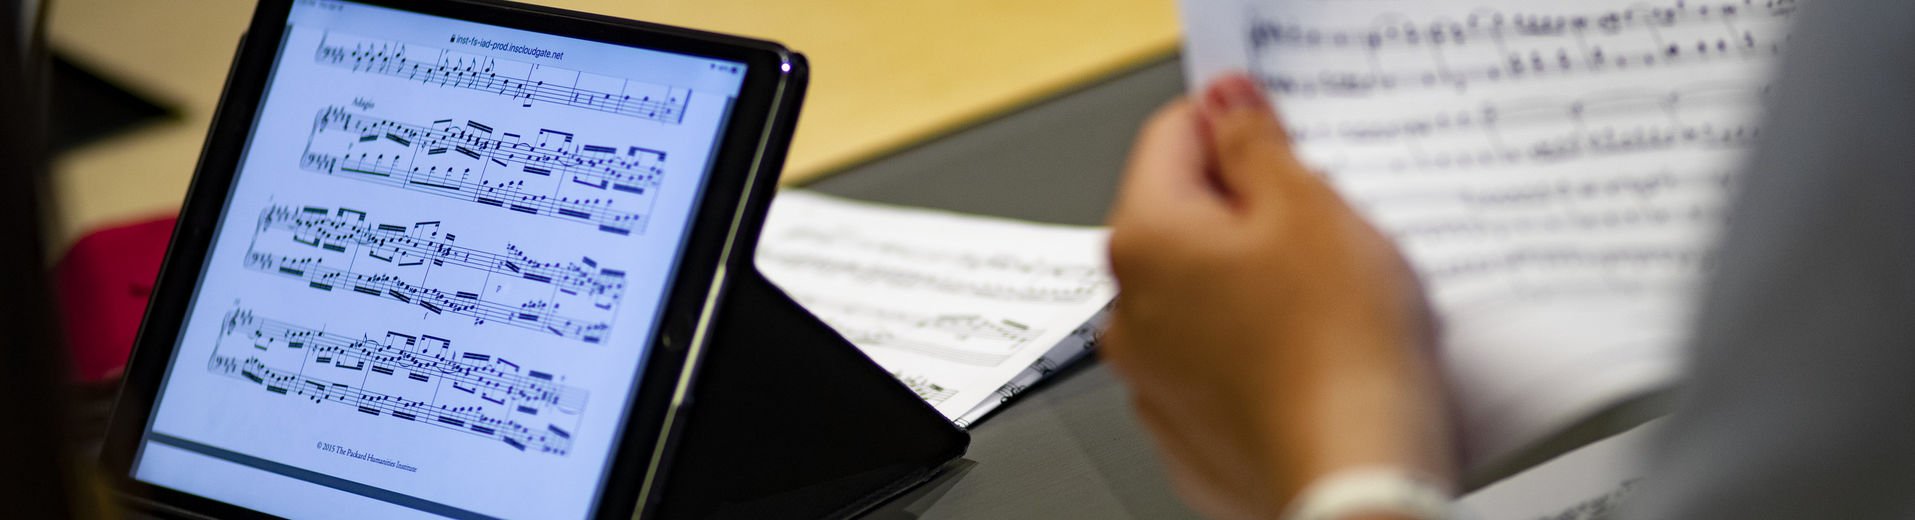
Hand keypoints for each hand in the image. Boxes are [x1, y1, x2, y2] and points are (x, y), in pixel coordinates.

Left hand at [1102, 73, 1455, 518]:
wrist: (1355, 481)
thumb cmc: (1337, 354)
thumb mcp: (1310, 208)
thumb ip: (1256, 144)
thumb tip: (1227, 105)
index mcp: (1145, 242)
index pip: (1173, 137)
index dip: (1236, 125)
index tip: (1284, 134)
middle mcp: (1128, 312)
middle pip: (1187, 221)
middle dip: (1254, 214)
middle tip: (1327, 230)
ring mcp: (1153, 378)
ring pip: (1205, 295)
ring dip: (1257, 285)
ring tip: (1330, 304)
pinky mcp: (1188, 430)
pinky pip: (1220, 362)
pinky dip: (1260, 351)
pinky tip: (1313, 358)